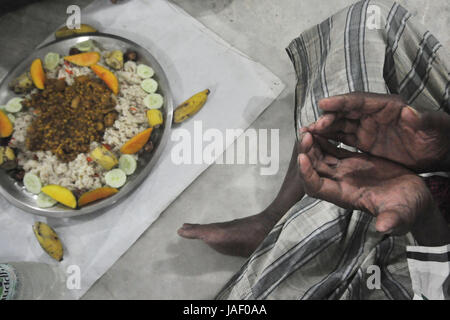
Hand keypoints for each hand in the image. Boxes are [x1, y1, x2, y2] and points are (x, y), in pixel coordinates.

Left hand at [298, 132, 433, 234]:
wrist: (416, 199)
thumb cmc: (408, 209)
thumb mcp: (401, 215)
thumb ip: (391, 221)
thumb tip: (384, 229)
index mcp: (345, 196)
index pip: (316, 187)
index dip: (306, 174)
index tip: (303, 158)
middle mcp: (340, 184)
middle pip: (313, 169)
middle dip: (305, 153)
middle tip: (305, 136)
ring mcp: (345, 172)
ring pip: (320, 158)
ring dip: (312, 145)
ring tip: (308, 128)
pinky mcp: (353, 162)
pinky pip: (333, 149)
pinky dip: (325, 139)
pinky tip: (322, 127)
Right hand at [305, 92, 449, 172]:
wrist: (439, 151)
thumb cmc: (439, 135)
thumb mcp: (435, 126)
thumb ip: (424, 119)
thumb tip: (410, 111)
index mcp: (388, 106)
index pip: (360, 101)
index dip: (341, 102)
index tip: (324, 104)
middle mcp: (374, 114)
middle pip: (345, 112)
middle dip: (328, 118)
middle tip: (312, 126)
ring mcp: (368, 128)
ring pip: (341, 125)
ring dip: (325, 129)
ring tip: (308, 135)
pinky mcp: (365, 141)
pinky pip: (343, 138)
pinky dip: (330, 140)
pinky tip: (318, 144)